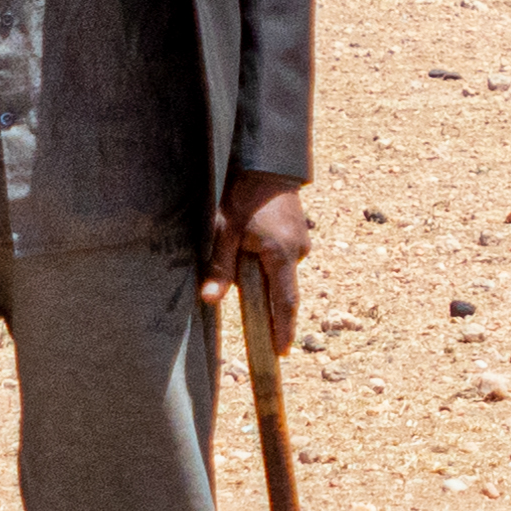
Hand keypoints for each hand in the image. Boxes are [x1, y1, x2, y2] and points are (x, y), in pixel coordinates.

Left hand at [199, 171, 310, 359]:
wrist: (267, 159)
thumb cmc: (243, 193)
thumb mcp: (225, 230)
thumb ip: (220, 266)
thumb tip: (210, 299)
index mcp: (281, 255)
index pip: (284, 303)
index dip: (283, 330)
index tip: (282, 352)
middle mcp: (297, 250)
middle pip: (283, 288)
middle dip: (272, 306)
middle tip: (264, 324)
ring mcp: (301, 239)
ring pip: (282, 269)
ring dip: (267, 276)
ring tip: (248, 267)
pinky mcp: (298, 229)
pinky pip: (284, 254)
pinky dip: (271, 261)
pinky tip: (255, 248)